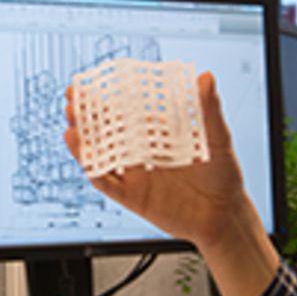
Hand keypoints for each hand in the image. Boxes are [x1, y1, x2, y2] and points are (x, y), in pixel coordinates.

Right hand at [63, 71, 247, 251]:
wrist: (224, 217)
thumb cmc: (224, 176)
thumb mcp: (218, 138)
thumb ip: (208, 109)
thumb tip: (207, 78)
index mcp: (158, 134)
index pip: (125, 111)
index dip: (105, 98)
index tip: (88, 84)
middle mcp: (143, 152)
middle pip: (106, 131)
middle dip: (87, 115)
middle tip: (72, 99)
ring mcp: (136, 174)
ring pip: (101, 155)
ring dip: (84, 140)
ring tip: (72, 123)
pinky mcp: (133, 196)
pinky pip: (107, 183)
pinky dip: (93, 170)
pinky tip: (83, 155)